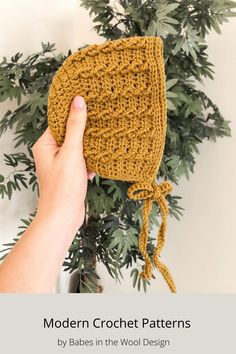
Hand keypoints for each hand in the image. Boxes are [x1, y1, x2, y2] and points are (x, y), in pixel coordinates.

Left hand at [32, 96, 94, 232]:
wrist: (64, 217)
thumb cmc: (63, 187)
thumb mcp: (72, 152)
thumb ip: (75, 126)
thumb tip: (77, 101)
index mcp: (45, 144)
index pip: (60, 121)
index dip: (74, 113)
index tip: (91, 105)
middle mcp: (50, 152)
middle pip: (70, 134)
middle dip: (85, 133)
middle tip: (100, 126)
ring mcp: (60, 164)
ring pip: (78, 148)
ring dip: (89, 150)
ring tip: (98, 150)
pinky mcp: (69, 174)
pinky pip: (82, 161)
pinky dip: (89, 163)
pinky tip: (93, 170)